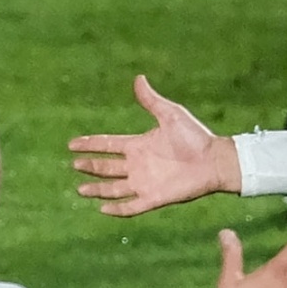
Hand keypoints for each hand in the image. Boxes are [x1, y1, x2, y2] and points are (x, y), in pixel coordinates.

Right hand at [72, 77, 243, 213]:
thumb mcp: (170, 115)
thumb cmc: (196, 137)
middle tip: (73, 164)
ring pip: (114, 188)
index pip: (108, 145)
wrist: (214, 160)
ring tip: (80, 189)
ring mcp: (145, 183)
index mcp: (139, 145)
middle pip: (107, 167)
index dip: (90, 144)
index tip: (72, 144)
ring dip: (97, 189)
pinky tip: (103, 209)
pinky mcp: (154, 198)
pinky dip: (117, 209)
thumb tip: (138, 78)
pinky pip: (132, 206)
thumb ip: (151, 100)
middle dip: (90, 166)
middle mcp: (138, 165)